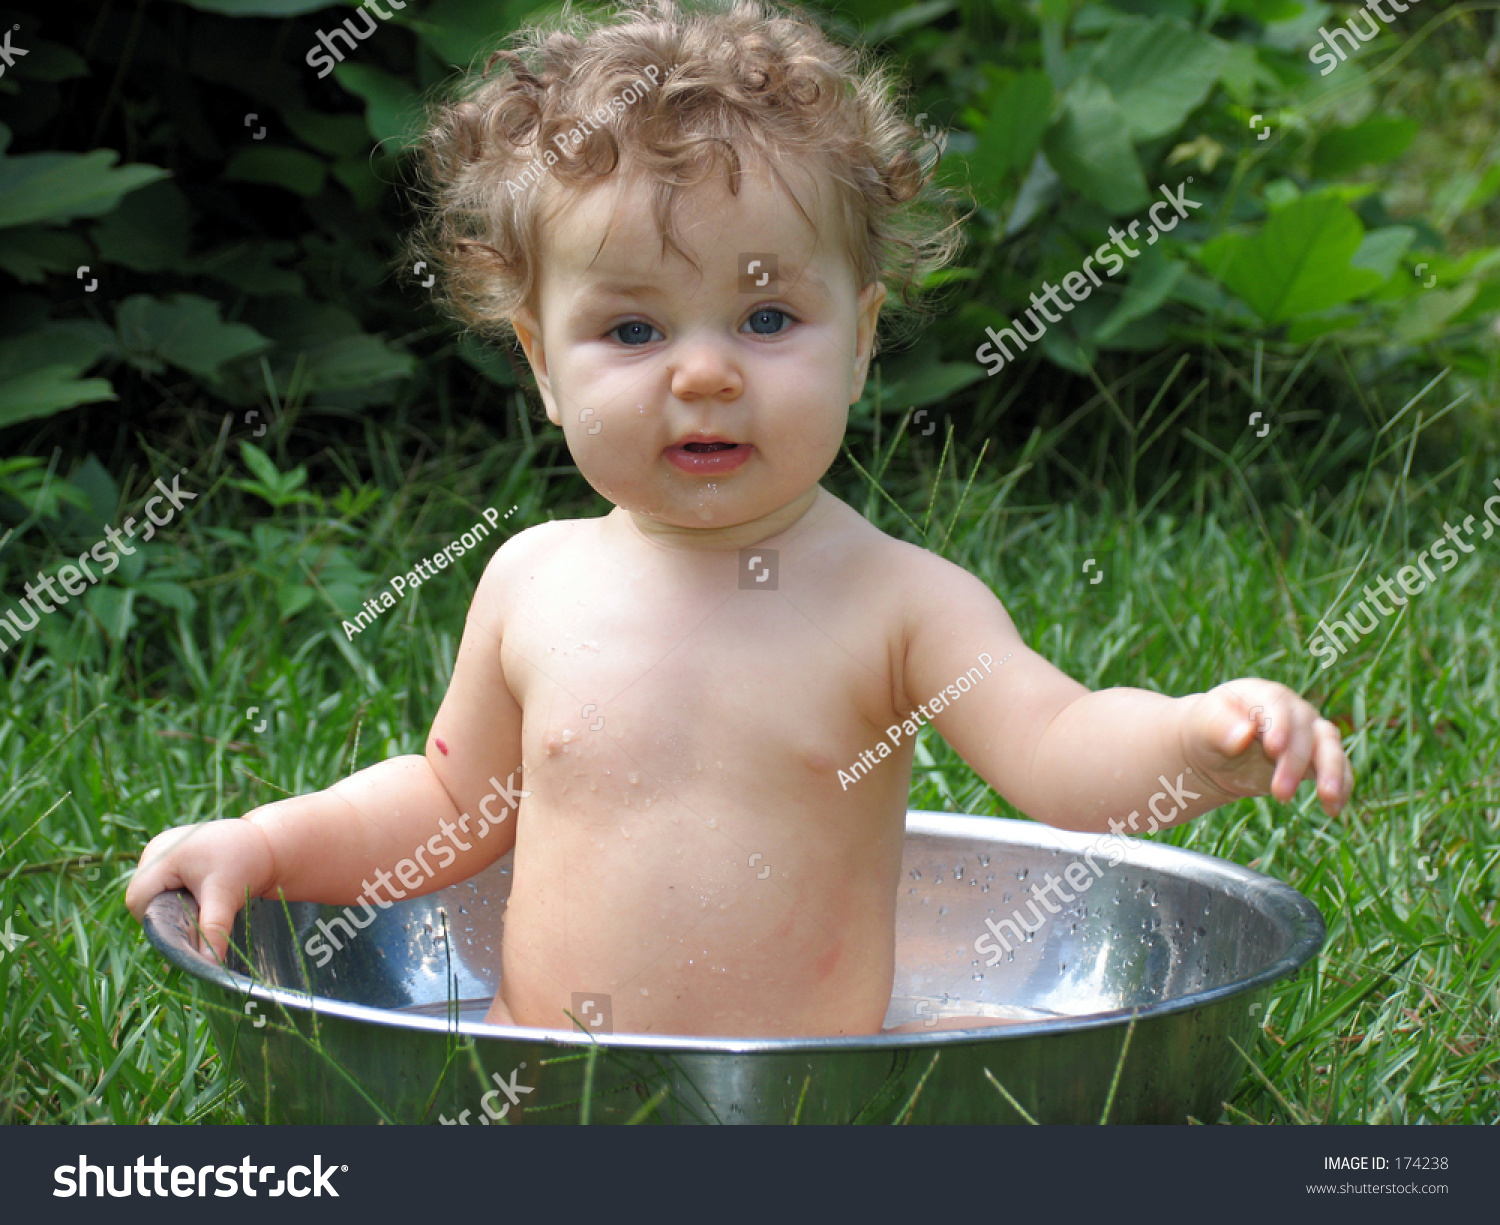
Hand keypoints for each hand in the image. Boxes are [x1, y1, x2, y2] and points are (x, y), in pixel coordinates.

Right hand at [124, 819, 277, 963]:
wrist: (268, 846)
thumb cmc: (246, 862)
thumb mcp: (227, 895)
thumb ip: (213, 928)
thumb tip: (209, 964)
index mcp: (159, 854)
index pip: (138, 900)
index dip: (157, 922)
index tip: (185, 933)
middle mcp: (155, 851)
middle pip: (143, 899)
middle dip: (166, 916)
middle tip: (197, 920)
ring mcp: (162, 854)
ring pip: (154, 895)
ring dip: (173, 909)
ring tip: (204, 906)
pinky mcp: (172, 861)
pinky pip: (164, 888)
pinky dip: (179, 900)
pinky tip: (203, 900)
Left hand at [1178, 679, 1351, 816]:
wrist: (1215, 750)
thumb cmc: (1206, 731)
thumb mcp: (1203, 726)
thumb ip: (1220, 727)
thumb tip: (1244, 734)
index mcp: (1262, 694)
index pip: (1277, 704)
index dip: (1279, 725)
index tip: (1273, 749)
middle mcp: (1292, 709)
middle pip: (1305, 730)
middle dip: (1295, 762)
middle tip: (1280, 794)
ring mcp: (1308, 732)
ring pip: (1330, 745)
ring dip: (1332, 772)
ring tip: (1327, 799)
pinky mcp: (1316, 757)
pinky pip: (1338, 767)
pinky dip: (1341, 786)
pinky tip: (1334, 810)